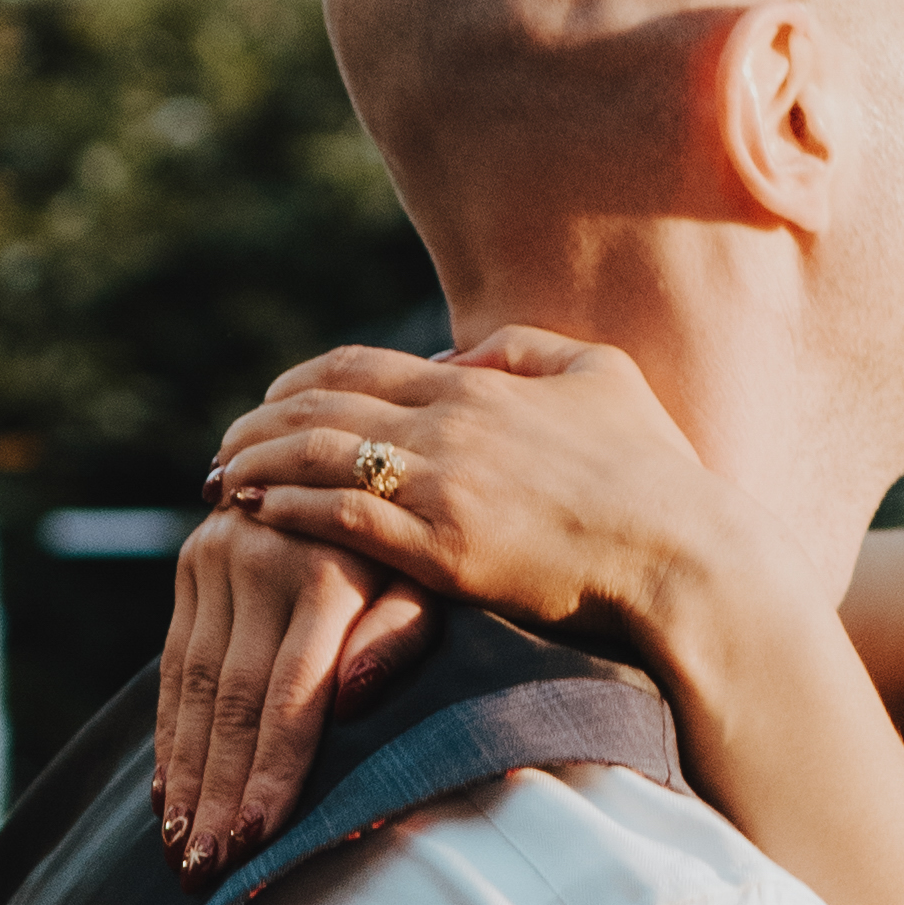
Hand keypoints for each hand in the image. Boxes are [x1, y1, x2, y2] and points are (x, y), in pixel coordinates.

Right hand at [155, 516, 429, 871]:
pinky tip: (167, 795)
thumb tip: (354, 697)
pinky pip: (174, 663)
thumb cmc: (417, 548)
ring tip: (181, 852)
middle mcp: (259, 560)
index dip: (271, 772)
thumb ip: (400, 635)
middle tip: (206, 871)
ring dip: (185, 776)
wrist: (357, 459)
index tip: (255, 842)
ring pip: (194, 688)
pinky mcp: (191, 565)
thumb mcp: (430, 580)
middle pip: (233, 701)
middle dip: (218, 794)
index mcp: (324, 571)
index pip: (289, 694)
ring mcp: (216, 559)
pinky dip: (170, 734)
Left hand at [186, 331, 755, 848]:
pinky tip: (255, 517)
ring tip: (220, 481)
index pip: (358, 365)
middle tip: (225, 445)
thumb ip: (530, 350)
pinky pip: (337, 520)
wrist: (683, 555)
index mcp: (479, 382)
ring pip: (315, 457)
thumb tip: (470, 348)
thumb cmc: (657, 476)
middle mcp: (448, 422)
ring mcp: (440, 485)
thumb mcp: (601, 378)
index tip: (269, 400)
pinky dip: (286, 511)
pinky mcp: (440, 549)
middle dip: (260, 422)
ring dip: (257, 464)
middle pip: (319, 404)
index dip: (299, 380)